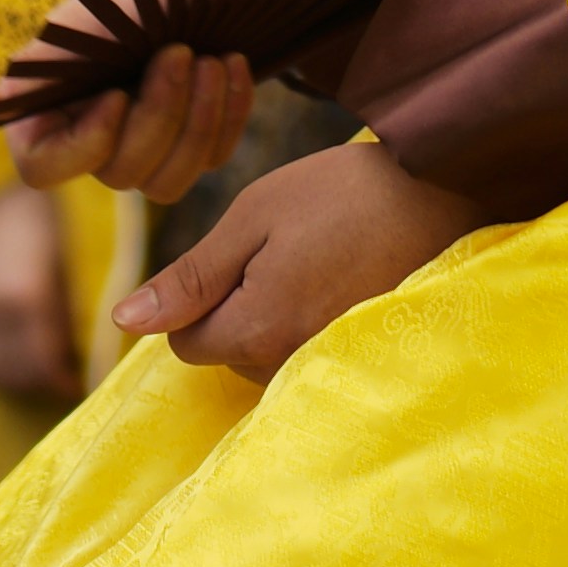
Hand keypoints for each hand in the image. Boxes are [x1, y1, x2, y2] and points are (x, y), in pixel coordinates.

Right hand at [0, 185, 82, 398]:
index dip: (61, 377)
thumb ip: (71, 303)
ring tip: (41, 374)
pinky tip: (15, 359)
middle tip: (63, 380)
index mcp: (25, 293)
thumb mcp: (64, 254)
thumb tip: (85, 348)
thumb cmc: (40, 215)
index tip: (77, 383)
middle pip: (15, 368)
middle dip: (40, 381)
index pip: (42, 359)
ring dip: (18, 376)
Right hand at [2, 42, 254, 203]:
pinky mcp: (186, 144)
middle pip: (121, 174)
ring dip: (198, 123)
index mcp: (42, 113)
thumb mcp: (88, 9)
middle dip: (160, 116)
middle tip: (181, 54)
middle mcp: (87, 142)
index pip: (44, 168)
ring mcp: (138, 149)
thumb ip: (61, 53)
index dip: (85, 145)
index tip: (117, 95)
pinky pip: (211, 160)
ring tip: (213, 61)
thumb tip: (31, 96)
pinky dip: (229, 116)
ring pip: (167, 182)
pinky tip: (235, 65)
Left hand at [109, 141, 477, 380]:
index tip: (244, 251)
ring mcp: (330, 372)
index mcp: (255, 330)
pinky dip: (311, 325)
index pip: (186, 343)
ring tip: (319, 263)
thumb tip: (123, 321)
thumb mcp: (253, 216)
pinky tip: (339, 285)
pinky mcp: (361, 366)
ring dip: (275, 318)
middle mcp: (289, 368)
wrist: (444, 194)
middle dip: (237, 309)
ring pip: (266, 358)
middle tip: (287, 250)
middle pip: (227, 356)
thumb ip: (190, 277)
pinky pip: (307, 359)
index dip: (200, 295)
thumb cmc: (342, 194)